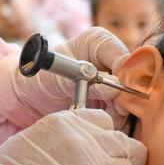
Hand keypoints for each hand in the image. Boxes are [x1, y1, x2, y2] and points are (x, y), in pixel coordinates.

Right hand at [0, 108, 146, 164]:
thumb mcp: (35, 139)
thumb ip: (65, 137)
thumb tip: (84, 143)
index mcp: (67, 123)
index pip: (104, 121)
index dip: (108, 134)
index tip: (108, 144)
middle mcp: (85, 142)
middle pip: (124, 144)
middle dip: (128, 155)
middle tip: (128, 163)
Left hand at [5, 27, 130, 122]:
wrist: (29, 97)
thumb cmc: (41, 78)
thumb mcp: (61, 76)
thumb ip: (88, 80)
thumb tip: (114, 90)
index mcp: (100, 41)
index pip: (125, 59)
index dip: (125, 79)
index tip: (116, 98)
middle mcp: (110, 58)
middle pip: (134, 81)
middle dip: (122, 101)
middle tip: (108, 113)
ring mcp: (114, 80)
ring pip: (131, 100)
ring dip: (118, 114)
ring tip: (96, 118)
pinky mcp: (112, 100)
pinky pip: (124, 113)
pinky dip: (114, 121)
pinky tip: (98, 123)